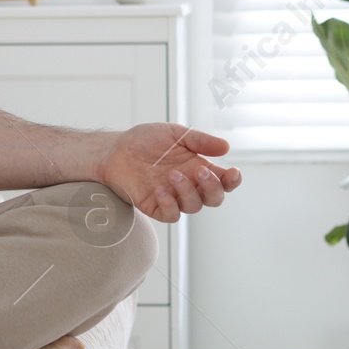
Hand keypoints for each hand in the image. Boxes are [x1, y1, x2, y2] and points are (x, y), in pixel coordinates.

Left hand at [96, 123, 240, 222]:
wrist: (115, 149)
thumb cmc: (145, 140)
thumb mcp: (175, 134)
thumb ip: (199, 141)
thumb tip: (226, 147)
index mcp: (198, 168)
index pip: (223, 181)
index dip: (233, 181)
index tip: (233, 172)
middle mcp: (189, 185)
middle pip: (214, 199)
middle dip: (212, 187)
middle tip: (199, 170)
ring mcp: (173, 197)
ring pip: (193, 207)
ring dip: (187, 191)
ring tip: (172, 174)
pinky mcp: (155, 206)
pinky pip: (171, 215)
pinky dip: (169, 204)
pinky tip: (160, 190)